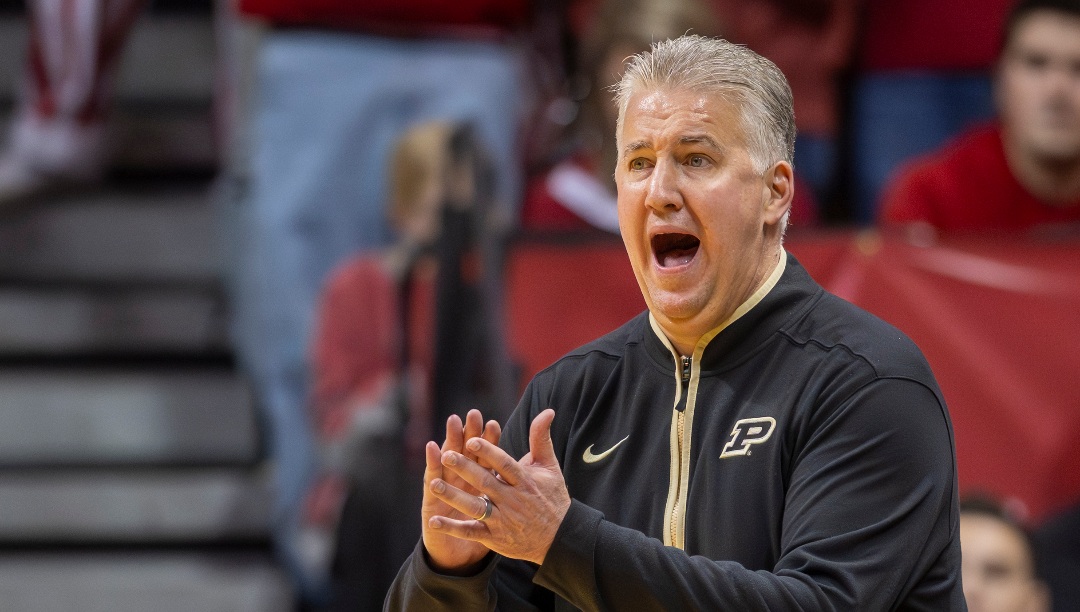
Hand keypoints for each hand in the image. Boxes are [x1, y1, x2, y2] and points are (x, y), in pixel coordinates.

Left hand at [429, 408, 570, 565]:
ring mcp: (503, 520)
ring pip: (476, 507)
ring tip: (433, 485)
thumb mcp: (549, 467)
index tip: (471, 440)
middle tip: (446, 456)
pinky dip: (453, 528)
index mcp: (524, 481)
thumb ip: (541, 438)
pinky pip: (471, 532)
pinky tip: (433, 521)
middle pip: (486, 482)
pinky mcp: (494, 538)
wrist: (560, 538)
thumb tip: (547, 410)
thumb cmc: (552, 497)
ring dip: (454, 497)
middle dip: (465, 469)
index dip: (488, 452)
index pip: (504, 464)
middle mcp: (512, 500)